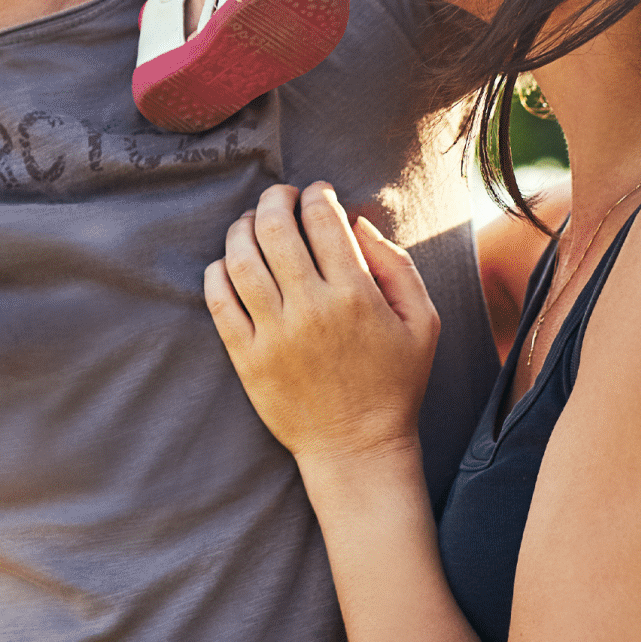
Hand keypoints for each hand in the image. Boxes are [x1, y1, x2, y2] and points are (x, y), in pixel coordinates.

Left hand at [205, 181, 439, 464]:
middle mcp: (311, 309)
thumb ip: (397, 264)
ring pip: (240, 258)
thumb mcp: (422, 321)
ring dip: (242, 228)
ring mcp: (274, 335)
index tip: (317, 193)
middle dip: (275, 199)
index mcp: (356, 295)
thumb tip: (357, 221)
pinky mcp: (247, 358)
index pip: (323, 220)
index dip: (317, 194)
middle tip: (281, 197)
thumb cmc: (395, 382)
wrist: (357, 448)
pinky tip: (230, 263)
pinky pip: (218, 300)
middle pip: (275, 229)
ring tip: (253, 223)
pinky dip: (218, 271)